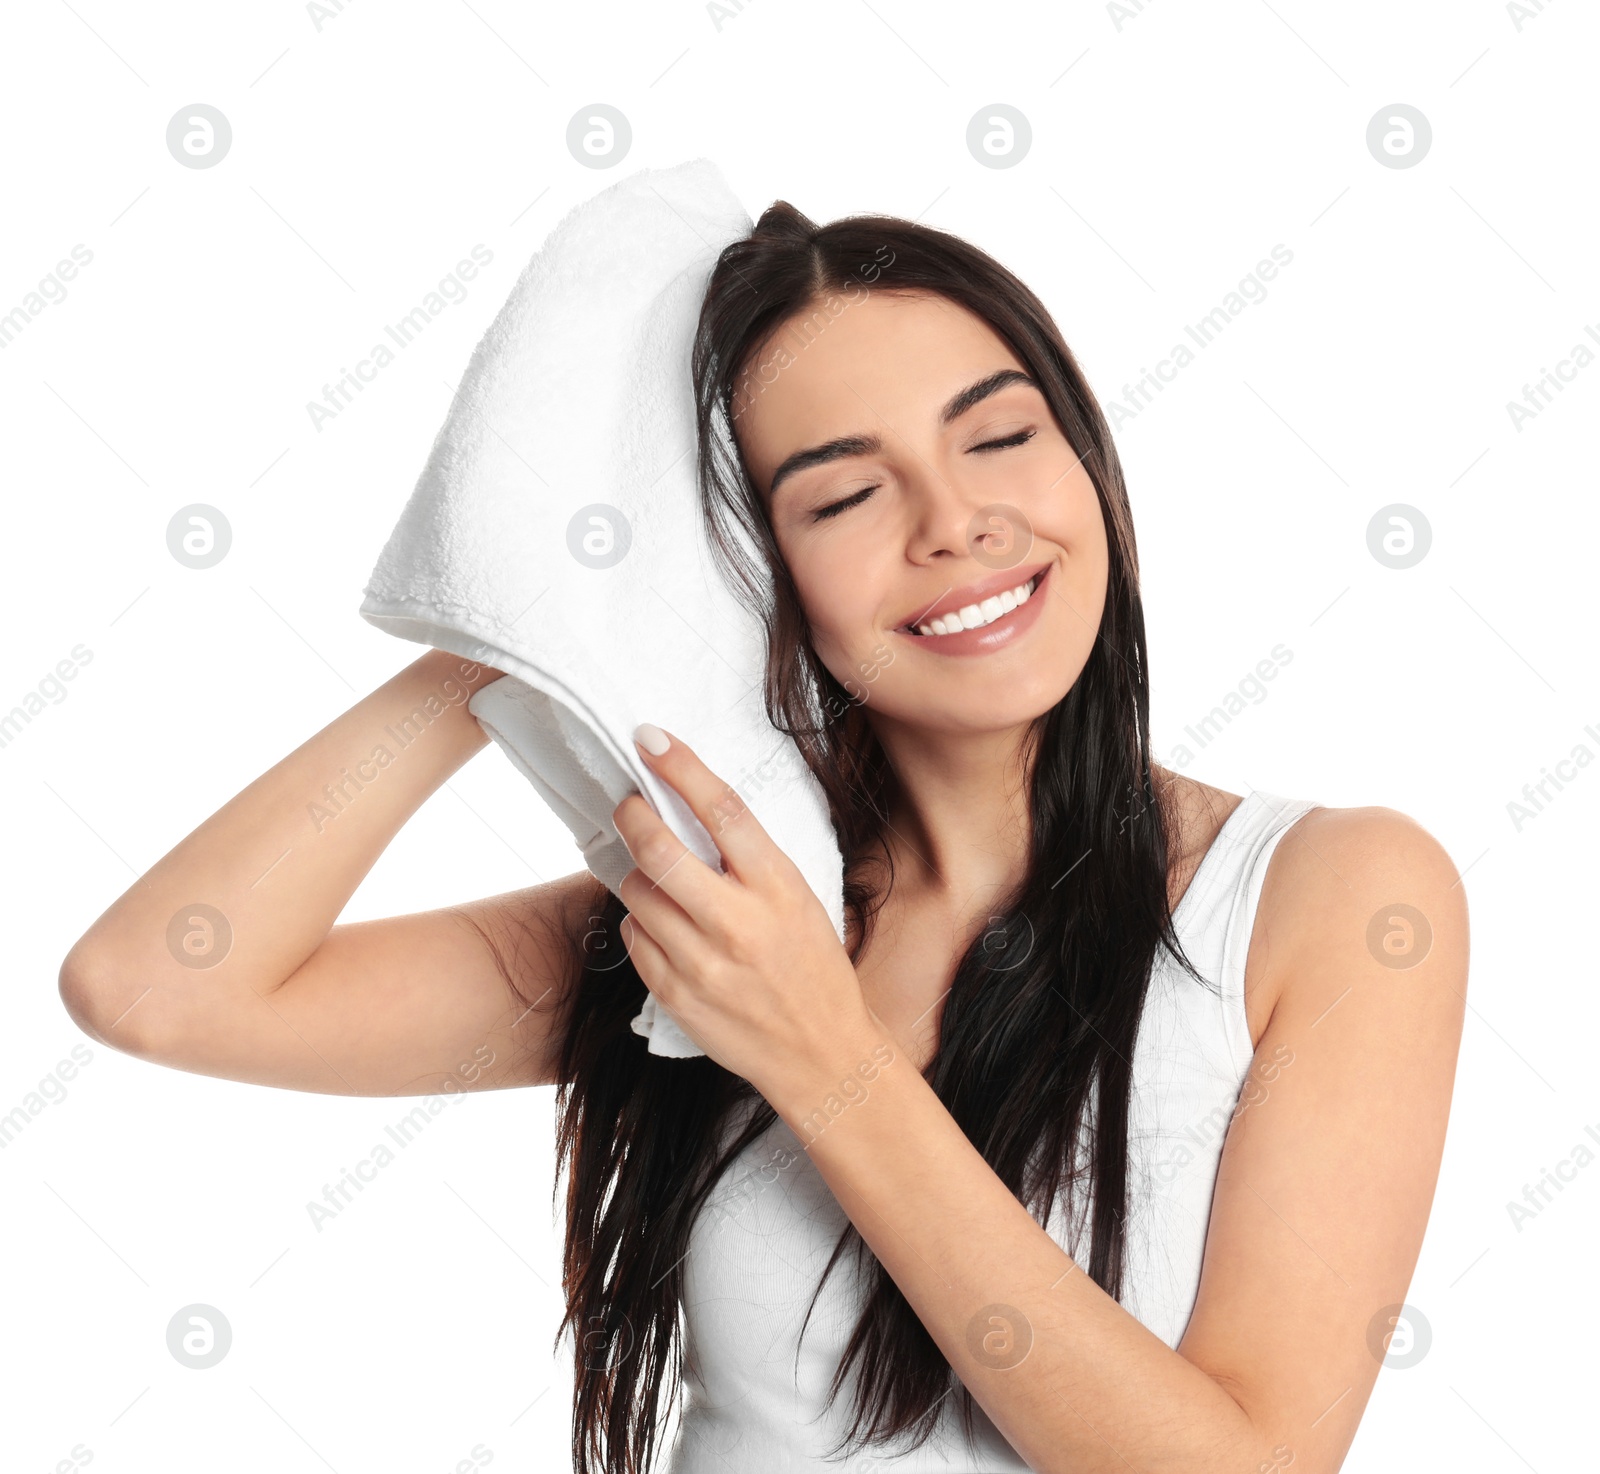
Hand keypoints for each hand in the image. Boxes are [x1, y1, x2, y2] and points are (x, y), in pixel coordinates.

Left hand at [611, 724, 876, 1097]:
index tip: (651, 739)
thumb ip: (752, 859)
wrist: (820, 1052)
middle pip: (660, 850)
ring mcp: (703, 962)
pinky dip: (641, 922)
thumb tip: (693, 806)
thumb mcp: (800, 899)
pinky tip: (666, 927)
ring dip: (638, 875)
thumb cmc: (812, 965)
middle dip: (633, 815)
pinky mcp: (676, 995)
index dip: (681, 767)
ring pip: (637, 893)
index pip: (722, 810)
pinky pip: (634, 937)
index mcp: (778, 887)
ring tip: (658, 880)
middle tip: (629, 804)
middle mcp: (739, 922)